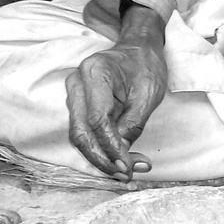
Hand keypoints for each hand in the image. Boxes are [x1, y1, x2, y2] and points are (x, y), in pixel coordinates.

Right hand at [64, 0, 167, 177]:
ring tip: (126, 171)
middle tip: (125, 174)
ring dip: (101, 158)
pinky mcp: (78, 104)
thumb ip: (133, 124)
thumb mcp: (149, 93)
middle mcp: (77, 83)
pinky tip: (119, 161)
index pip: (97, 120)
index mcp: (95, 72)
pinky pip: (84, 131)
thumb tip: (121, 156)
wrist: (139, 48)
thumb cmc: (146, 65)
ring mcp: (74, 93)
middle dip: (102, 159)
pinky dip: (100, 149)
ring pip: (79, 135)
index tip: (126, 167)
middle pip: (81, 132)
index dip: (110, 148)